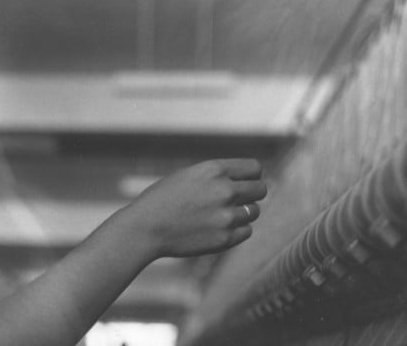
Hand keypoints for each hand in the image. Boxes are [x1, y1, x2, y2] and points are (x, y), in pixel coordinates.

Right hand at [129, 159, 266, 257]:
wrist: (145, 228)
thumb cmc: (162, 199)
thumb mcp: (188, 176)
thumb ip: (217, 177)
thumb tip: (247, 181)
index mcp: (213, 170)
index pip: (255, 168)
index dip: (251, 175)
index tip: (244, 181)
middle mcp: (224, 190)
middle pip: (261, 189)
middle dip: (252, 193)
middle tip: (237, 199)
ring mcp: (226, 216)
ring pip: (254, 211)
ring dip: (243, 212)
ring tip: (221, 214)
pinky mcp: (225, 238)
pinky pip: (246, 231)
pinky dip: (236, 230)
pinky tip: (217, 227)